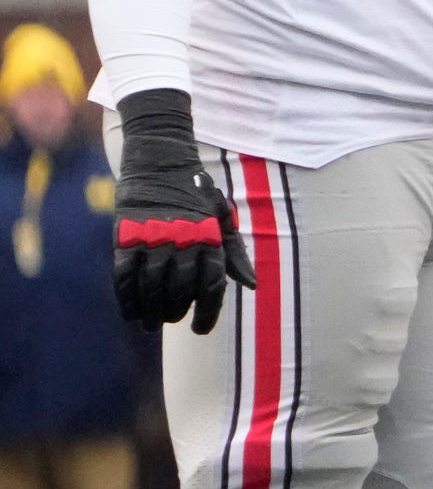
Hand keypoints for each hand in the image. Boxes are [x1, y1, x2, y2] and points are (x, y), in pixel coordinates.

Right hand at [110, 89, 255, 332]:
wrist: (159, 160)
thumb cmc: (196, 192)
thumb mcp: (222, 217)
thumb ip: (234, 252)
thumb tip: (251, 285)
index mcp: (210, 238)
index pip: (213, 284)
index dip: (208, 312)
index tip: (201, 329)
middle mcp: (183, 240)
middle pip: (180, 290)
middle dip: (176, 312)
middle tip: (172, 321)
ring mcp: (152, 238)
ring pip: (152, 287)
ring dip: (151, 311)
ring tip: (151, 323)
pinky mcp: (125, 236)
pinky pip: (124, 275)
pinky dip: (126, 298)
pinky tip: (130, 311)